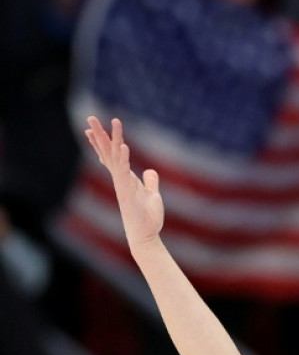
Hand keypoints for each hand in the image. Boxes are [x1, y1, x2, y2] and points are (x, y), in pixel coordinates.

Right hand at [85, 117, 163, 246]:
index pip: (111, 157)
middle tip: (90, 117)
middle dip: (100, 135)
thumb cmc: (147, 218)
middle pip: (107, 153)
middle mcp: (120, 179)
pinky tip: (124, 145)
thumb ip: (150, 182)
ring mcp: (122, 184)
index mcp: (125, 179)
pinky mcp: (127, 191)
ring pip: (115, 157)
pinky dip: (124, 158)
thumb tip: (150, 171)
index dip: (102, 143)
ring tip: (111, 121)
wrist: (146, 236)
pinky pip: (124, 171)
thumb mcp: (152, 195)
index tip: (93, 129)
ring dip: (113, 139)